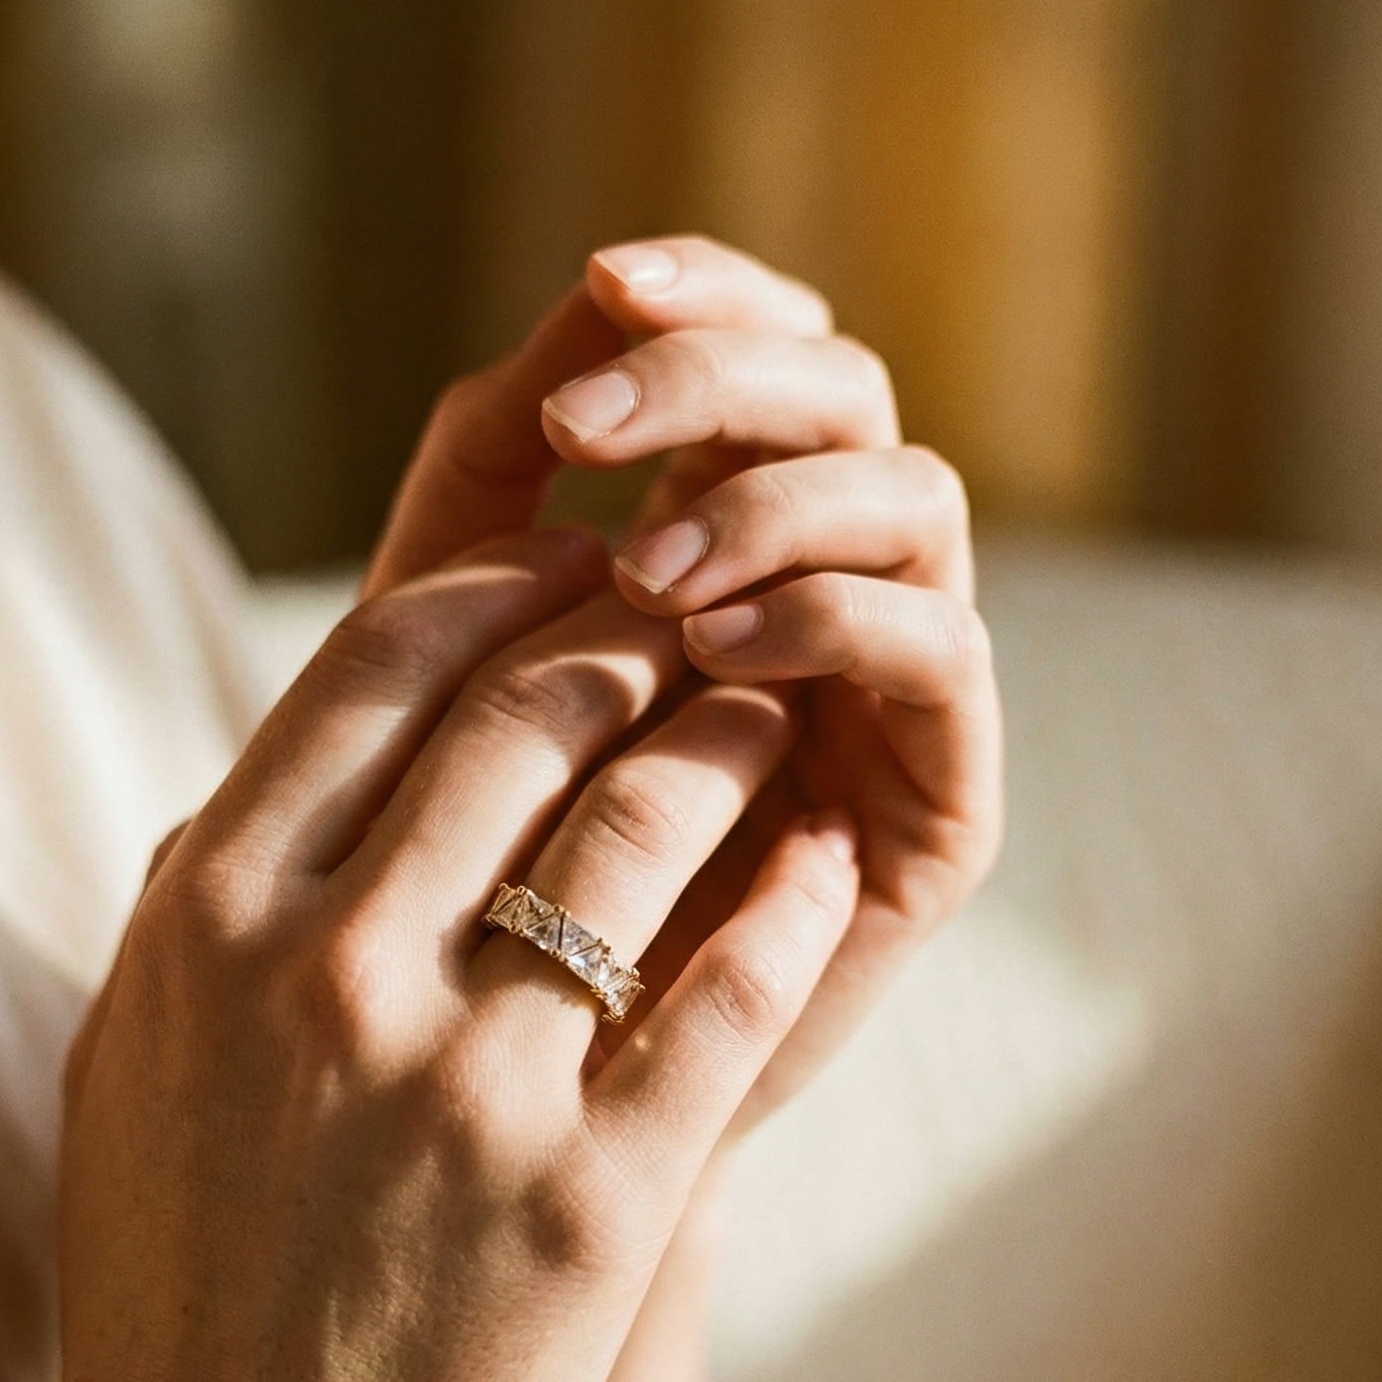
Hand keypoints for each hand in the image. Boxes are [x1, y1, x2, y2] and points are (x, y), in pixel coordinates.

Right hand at [52, 535, 860, 1381]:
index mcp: (212, 915)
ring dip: (732, 733)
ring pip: (646, 820)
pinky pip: (730, 989)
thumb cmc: (173, 1289)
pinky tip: (822, 856)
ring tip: (777, 705)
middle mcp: (334, 972)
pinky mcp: (596, 1198)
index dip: (502, 583)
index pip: (383, 662)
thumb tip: (275, 766)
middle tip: (700, 608)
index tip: (572, 562)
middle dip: (637, 629)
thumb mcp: (130, 1057)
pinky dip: (791, 897)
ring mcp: (473, 1085)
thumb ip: (196, 893)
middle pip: (531, 711)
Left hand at [364, 236, 1002, 1134]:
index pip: (761, 342)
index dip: (699, 293)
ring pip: (915, 500)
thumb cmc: (458, 865)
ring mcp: (891, 691)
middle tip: (590, 430)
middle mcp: (825, 585)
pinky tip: (711, 651)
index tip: (594, 287)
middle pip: (844, 391)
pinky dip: (835, 620)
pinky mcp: (938, 805)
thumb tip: (564, 314)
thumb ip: (485, 488)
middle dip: (723, 378)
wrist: (512, 1094)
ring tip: (642, 575)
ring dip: (776, 502)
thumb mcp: (439, 652)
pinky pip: (943, 657)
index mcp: (722, 525)